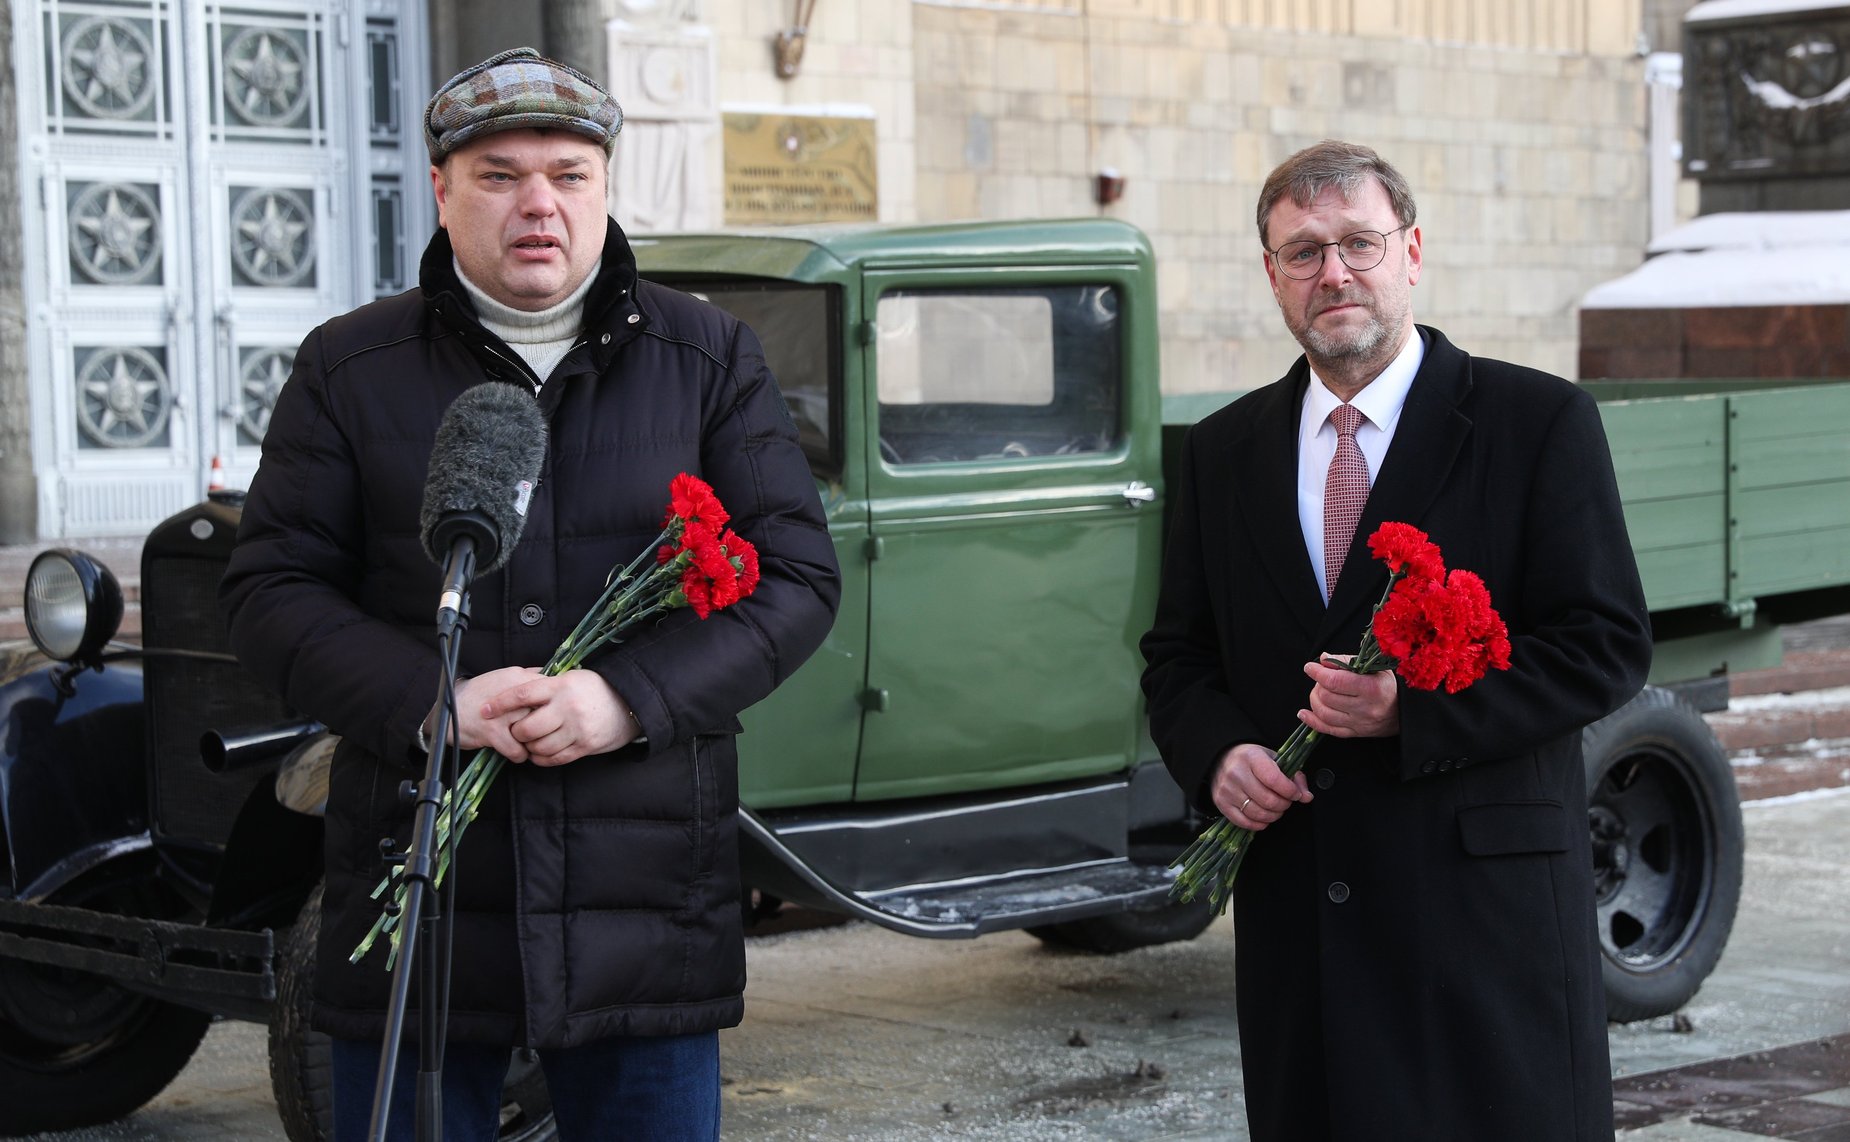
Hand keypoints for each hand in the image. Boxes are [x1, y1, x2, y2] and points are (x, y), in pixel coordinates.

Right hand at [432, 666, 543, 758]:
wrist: (448, 707)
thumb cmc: (479, 694)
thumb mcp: (504, 677)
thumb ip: (528, 677)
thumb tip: (553, 675)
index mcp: (518, 678)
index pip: (552, 691)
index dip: (554, 706)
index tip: (551, 715)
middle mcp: (513, 694)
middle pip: (546, 714)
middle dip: (546, 726)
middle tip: (540, 733)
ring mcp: (503, 714)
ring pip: (535, 734)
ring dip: (533, 743)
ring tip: (526, 743)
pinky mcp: (492, 732)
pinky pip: (518, 751)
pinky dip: (518, 755)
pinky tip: (513, 751)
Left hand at [480, 669, 639, 766]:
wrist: (630, 704)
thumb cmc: (596, 689)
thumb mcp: (572, 678)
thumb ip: (546, 685)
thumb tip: (516, 690)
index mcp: (560, 686)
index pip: (522, 694)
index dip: (500, 703)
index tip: (484, 710)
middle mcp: (567, 707)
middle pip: (527, 727)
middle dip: (516, 732)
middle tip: (515, 731)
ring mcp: (576, 728)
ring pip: (539, 746)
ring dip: (529, 747)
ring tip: (530, 742)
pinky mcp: (584, 746)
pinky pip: (554, 758)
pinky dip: (542, 758)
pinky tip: (540, 753)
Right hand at [1211, 743, 1311, 829]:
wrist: (1221, 758)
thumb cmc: (1252, 760)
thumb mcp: (1273, 759)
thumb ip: (1293, 776)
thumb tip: (1306, 797)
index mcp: (1252, 758)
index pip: (1274, 779)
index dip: (1290, 791)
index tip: (1295, 794)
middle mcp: (1236, 773)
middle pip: (1268, 800)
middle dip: (1284, 805)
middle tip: (1286, 802)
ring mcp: (1227, 790)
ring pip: (1258, 814)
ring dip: (1274, 816)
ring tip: (1276, 809)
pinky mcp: (1221, 803)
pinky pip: (1244, 822)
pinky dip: (1259, 824)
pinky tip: (1264, 817)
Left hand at [1299, 655, 1398, 737]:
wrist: (1405, 711)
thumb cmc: (1387, 684)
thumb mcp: (1374, 667)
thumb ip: (1347, 661)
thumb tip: (1323, 660)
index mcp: (1372, 688)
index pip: (1336, 682)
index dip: (1318, 673)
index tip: (1310, 667)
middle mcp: (1366, 708)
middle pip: (1328, 697)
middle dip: (1318, 685)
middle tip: (1321, 679)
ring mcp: (1360, 723)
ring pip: (1325, 714)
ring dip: (1315, 700)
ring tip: (1317, 692)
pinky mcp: (1355, 733)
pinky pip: (1328, 730)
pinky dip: (1312, 721)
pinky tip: (1303, 713)